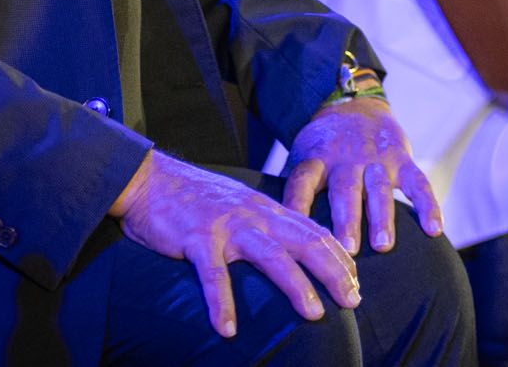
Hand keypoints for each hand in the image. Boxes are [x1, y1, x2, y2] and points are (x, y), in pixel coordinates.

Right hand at [110, 149, 359, 338]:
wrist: (150, 179)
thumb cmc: (197, 199)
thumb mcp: (241, 206)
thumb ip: (268, 224)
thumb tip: (296, 249)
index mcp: (266, 209)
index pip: (313, 231)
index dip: (338, 257)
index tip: (357, 284)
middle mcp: (253, 215)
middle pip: (304, 241)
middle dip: (333, 271)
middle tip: (353, 300)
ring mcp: (227, 226)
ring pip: (270, 255)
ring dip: (296, 285)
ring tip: (314, 314)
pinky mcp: (197, 238)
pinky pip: (212, 274)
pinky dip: (221, 302)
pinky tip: (227, 329)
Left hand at [283, 95, 443, 255]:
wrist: (354, 105)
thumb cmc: (323, 144)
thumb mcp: (302, 155)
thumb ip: (292, 186)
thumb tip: (271, 229)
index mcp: (316, 158)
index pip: (301, 181)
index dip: (296, 205)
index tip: (293, 233)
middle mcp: (345, 158)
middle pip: (345, 189)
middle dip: (347, 220)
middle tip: (347, 250)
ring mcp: (375, 158)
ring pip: (380, 189)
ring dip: (382, 217)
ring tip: (383, 246)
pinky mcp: (401, 158)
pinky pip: (417, 182)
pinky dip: (428, 205)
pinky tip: (434, 230)